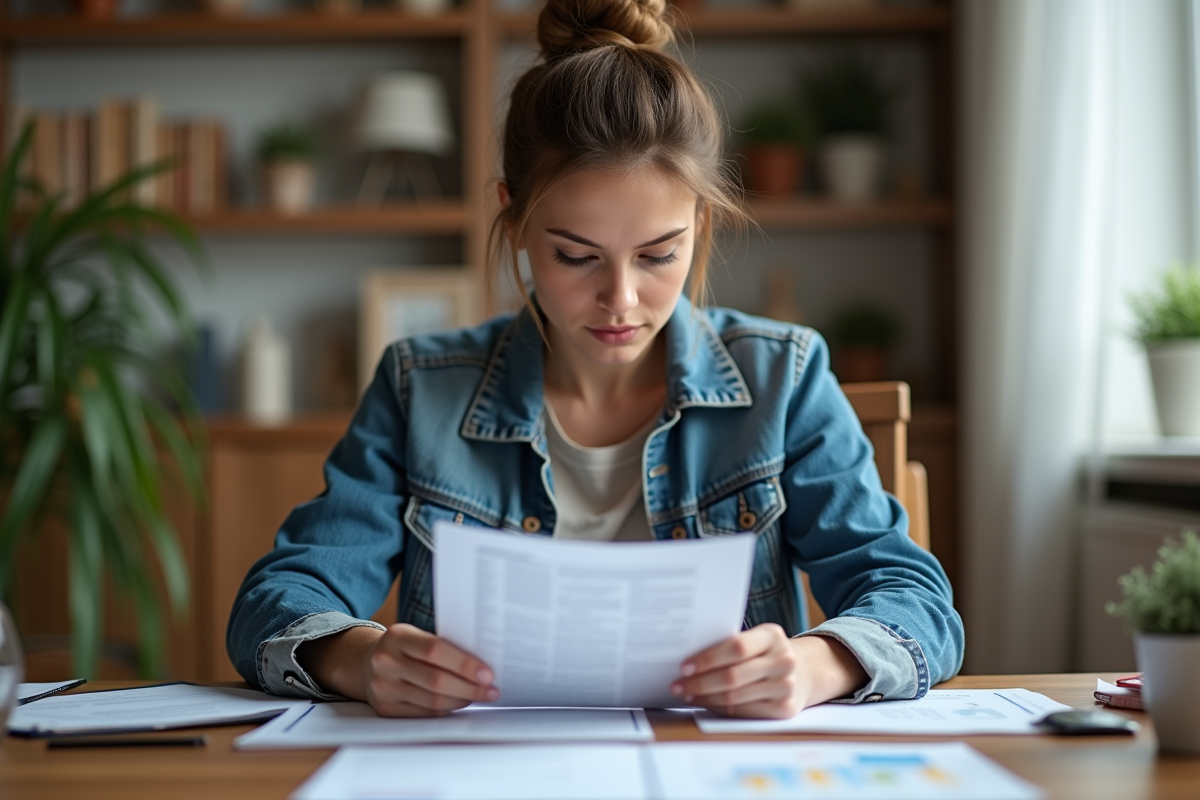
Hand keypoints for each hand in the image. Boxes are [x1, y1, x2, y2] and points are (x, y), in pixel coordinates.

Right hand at [362, 624, 498, 716]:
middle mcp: (386, 661)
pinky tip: (459, 703)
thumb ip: (442, 646)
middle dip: (470, 687)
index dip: (464, 664)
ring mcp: (383, 687)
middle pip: (436, 680)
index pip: (435, 650)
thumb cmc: (404, 649)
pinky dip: (446, 709)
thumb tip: (482, 665)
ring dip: (461, 700)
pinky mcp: (386, 708)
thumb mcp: (416, 637)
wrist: (367, 664)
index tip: (488, 673)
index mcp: (397, 636)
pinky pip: (424, 713)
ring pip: (432, 701)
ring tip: (479, 696)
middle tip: (491, 690)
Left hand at [670, 623, 866, 718]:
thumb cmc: (768, 653)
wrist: (806, 672)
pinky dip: (719, 708)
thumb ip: (732, 645)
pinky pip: (743, 711)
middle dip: (700, 683)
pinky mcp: (784, 709)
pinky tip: (705, 703)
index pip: (735, 647)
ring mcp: (786, 686)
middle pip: (732, 676)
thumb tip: (689, 661)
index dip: (708, 658)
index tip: (684, 666)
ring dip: (705, 698)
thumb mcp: (758, 639)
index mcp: (773, 635)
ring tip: (686, 695)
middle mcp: (783, 660)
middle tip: (678, 685)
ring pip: (735, 697)